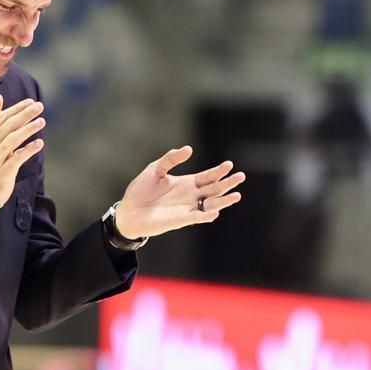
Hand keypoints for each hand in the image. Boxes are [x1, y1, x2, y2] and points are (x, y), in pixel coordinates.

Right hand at [0, 95, 43, 204]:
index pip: (1, 118)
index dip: (17, 109)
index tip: (31, 102)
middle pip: (8, 126)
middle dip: (24, 114)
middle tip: (39, 106)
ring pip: (12, 140)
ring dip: (28, 129)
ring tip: (42, 121)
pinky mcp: (3, 172)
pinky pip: (17, 158)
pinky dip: (28, 150)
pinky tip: (39, 143)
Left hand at [114, 145, 244, 239]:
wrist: (129, 210)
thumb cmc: (141, 190)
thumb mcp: (156, 168)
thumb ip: (171, 159)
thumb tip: (190, 149)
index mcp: (187, 183)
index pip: (208, 177)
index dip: (219, 171)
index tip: (229, 165)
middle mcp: (191, 196)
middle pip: (214, 189)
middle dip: (228, 183)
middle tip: (241, 176)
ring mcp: (188, 208)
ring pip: (211, 204)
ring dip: (224, 200)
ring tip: (237, 195)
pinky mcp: (181, 220)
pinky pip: (197, 218)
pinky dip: (206, 215)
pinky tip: (215, 212)